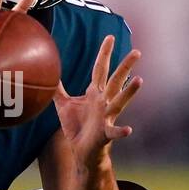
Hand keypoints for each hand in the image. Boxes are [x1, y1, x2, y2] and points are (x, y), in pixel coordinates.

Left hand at [53, 34, 141, 167]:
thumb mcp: (64, 105)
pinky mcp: (105, 134)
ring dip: (129, 92)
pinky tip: (128, 129)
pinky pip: (114, 132)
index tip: (109, 37)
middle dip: (125, 66)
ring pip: (120, 102)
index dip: (105, 53)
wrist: (82, 152)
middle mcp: (104, 102)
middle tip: (137, 52)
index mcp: (95, 93)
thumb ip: (58, 89)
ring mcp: (106, 117)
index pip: (100, 68)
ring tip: (140, 80)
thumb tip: (49, 73)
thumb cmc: (77, 128)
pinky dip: (121, 131)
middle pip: (115, 80)